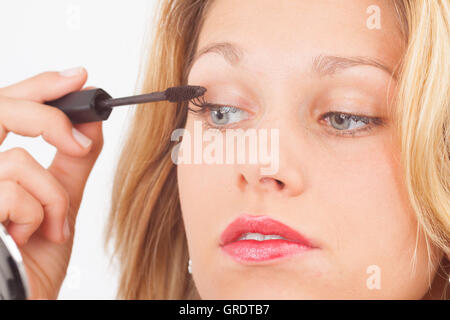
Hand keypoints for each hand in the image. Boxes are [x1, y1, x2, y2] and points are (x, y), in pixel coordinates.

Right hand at [0, 67, 103, 298]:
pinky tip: (29, 238)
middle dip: (46, 117)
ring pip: (17, 161)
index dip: (39, 86)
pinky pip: (11, 192)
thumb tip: (93, 121)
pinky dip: (37, 216)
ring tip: (51, 227)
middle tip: (77, 139)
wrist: (25, 297)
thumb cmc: (36, 257)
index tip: (79, 76)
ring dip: (51, 198)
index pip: (5, 107)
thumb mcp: (61, 201)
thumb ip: (73, 161)